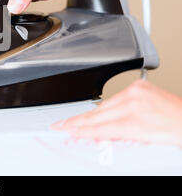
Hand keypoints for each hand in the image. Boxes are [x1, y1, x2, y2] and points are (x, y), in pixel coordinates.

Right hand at [51, 80, 181, 147]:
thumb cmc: (178, 133)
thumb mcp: (147, 145)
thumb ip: (121, 140)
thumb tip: (99, 139)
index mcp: (137, 122)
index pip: (100, 129)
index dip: (81, 132)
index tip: (68, 134)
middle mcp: (134, 104)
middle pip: (96, 115)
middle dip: (75, 122)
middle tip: (60, 126)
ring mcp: (135, 92)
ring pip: (103, 106)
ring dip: (87, 115)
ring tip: (72, 121)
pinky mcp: (138, 86)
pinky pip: (113, 98)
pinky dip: (104, 107)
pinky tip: (94, 113)